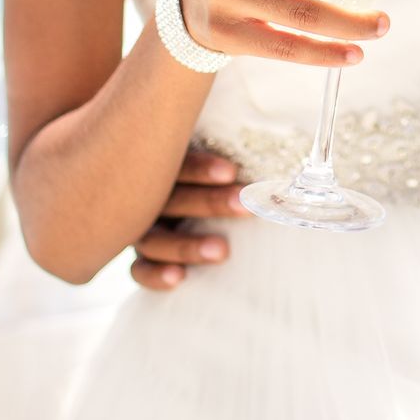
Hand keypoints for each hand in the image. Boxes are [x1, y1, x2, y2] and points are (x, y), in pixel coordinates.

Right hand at [128, 149, 247, 290]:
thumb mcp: (223, 168)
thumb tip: (279, 142)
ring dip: (187, 245)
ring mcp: (140, 229)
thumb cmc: (222, 183)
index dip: (201, 169)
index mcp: (164, 167)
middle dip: (210, 203)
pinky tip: (178, 278)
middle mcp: (148, 196)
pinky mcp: (144, 259)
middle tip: (245, 205)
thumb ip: (232, 165)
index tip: (231, 172)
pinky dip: (155, 274)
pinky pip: (140, 270)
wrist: (196, 221)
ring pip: (155, 238)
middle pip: (171, 199)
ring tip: (222, 250)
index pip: (177, 164)